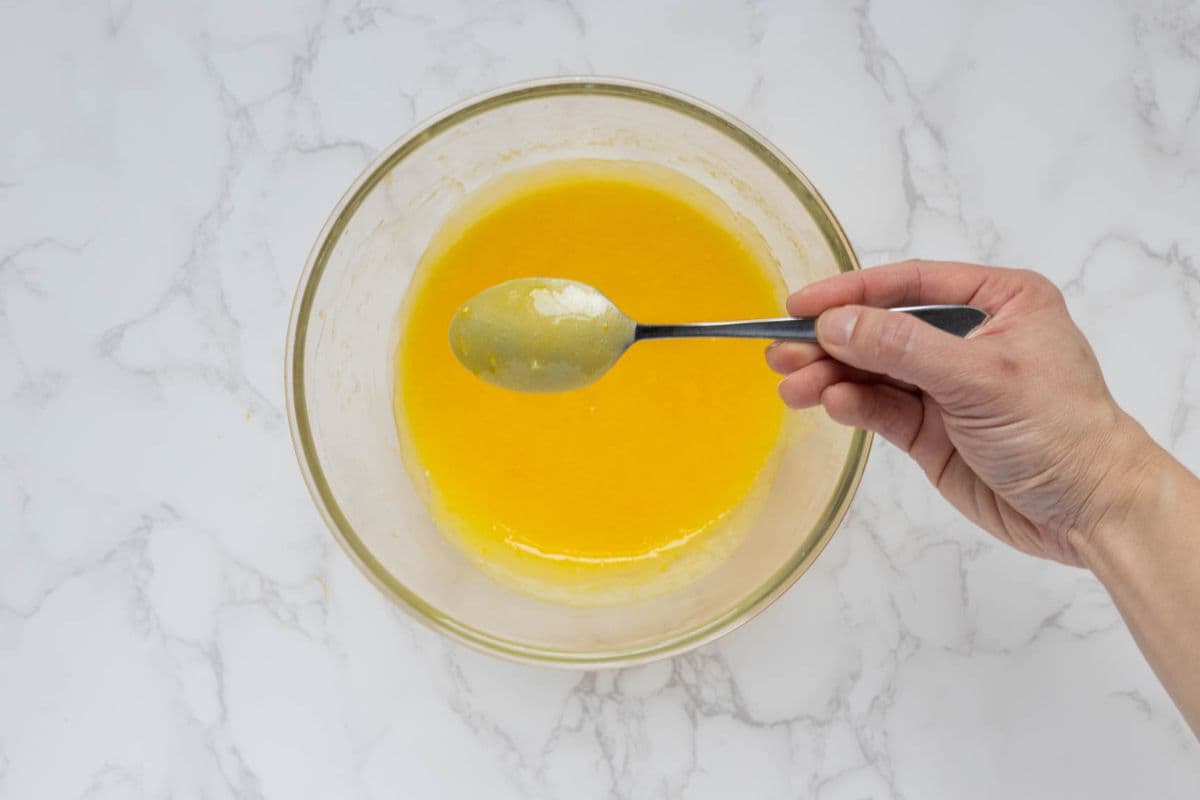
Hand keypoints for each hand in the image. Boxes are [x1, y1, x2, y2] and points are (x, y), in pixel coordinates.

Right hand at [767, 260, 1156, 565]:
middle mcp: (968, 337)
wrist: (1091, 511)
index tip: (800, 304)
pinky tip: (830, 403)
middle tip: (781, 351)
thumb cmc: (1061, 430)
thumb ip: (903, 349)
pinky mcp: (930, 429)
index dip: (851, 293)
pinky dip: (852, 405)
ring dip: (830, 376)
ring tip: (792, 385)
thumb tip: (835, 324)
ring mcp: (946, 385)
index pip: (909, 286)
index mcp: (998, 301)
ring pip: (872, 371)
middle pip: (881, 328)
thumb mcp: (980, 379)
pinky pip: (880, 408)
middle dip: (831, 340)